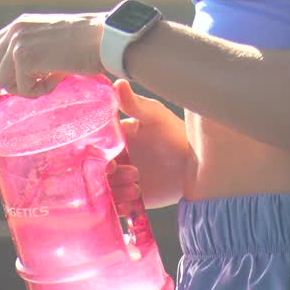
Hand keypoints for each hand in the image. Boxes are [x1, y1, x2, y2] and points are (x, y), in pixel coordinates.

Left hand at [0, 12, 103, 96]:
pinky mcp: (25, 57)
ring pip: (2, 82)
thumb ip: (29, 52)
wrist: (102, 38)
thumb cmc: (85, 43)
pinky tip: (58, 76)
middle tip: (37, 81)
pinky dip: (42, 90)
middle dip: (10, 82)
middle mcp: (15, 30)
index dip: (1, 69)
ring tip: (50, 78)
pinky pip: (23, 89)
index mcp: (20, 24)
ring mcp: (17, 42)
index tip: (22, 78)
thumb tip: (10, 80)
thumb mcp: (49, 41)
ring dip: (26, 88)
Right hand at [108, 79, 190, 208]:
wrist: (195, 166)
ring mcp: (122, 178)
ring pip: (104, 189)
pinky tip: (133, 201)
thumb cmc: (176, 135)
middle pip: (96, 170)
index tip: (111, 158)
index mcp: (117, 137)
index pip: (94, 145)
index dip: (96, 153)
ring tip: (137, 187)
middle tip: (129, 172)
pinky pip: (114, 206)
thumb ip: (135, 103)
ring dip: (116, 191)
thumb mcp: (155, 117)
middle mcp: (116, 157)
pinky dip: (119, 206)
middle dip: (107, 175)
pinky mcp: (130, 196)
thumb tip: (117, 82)